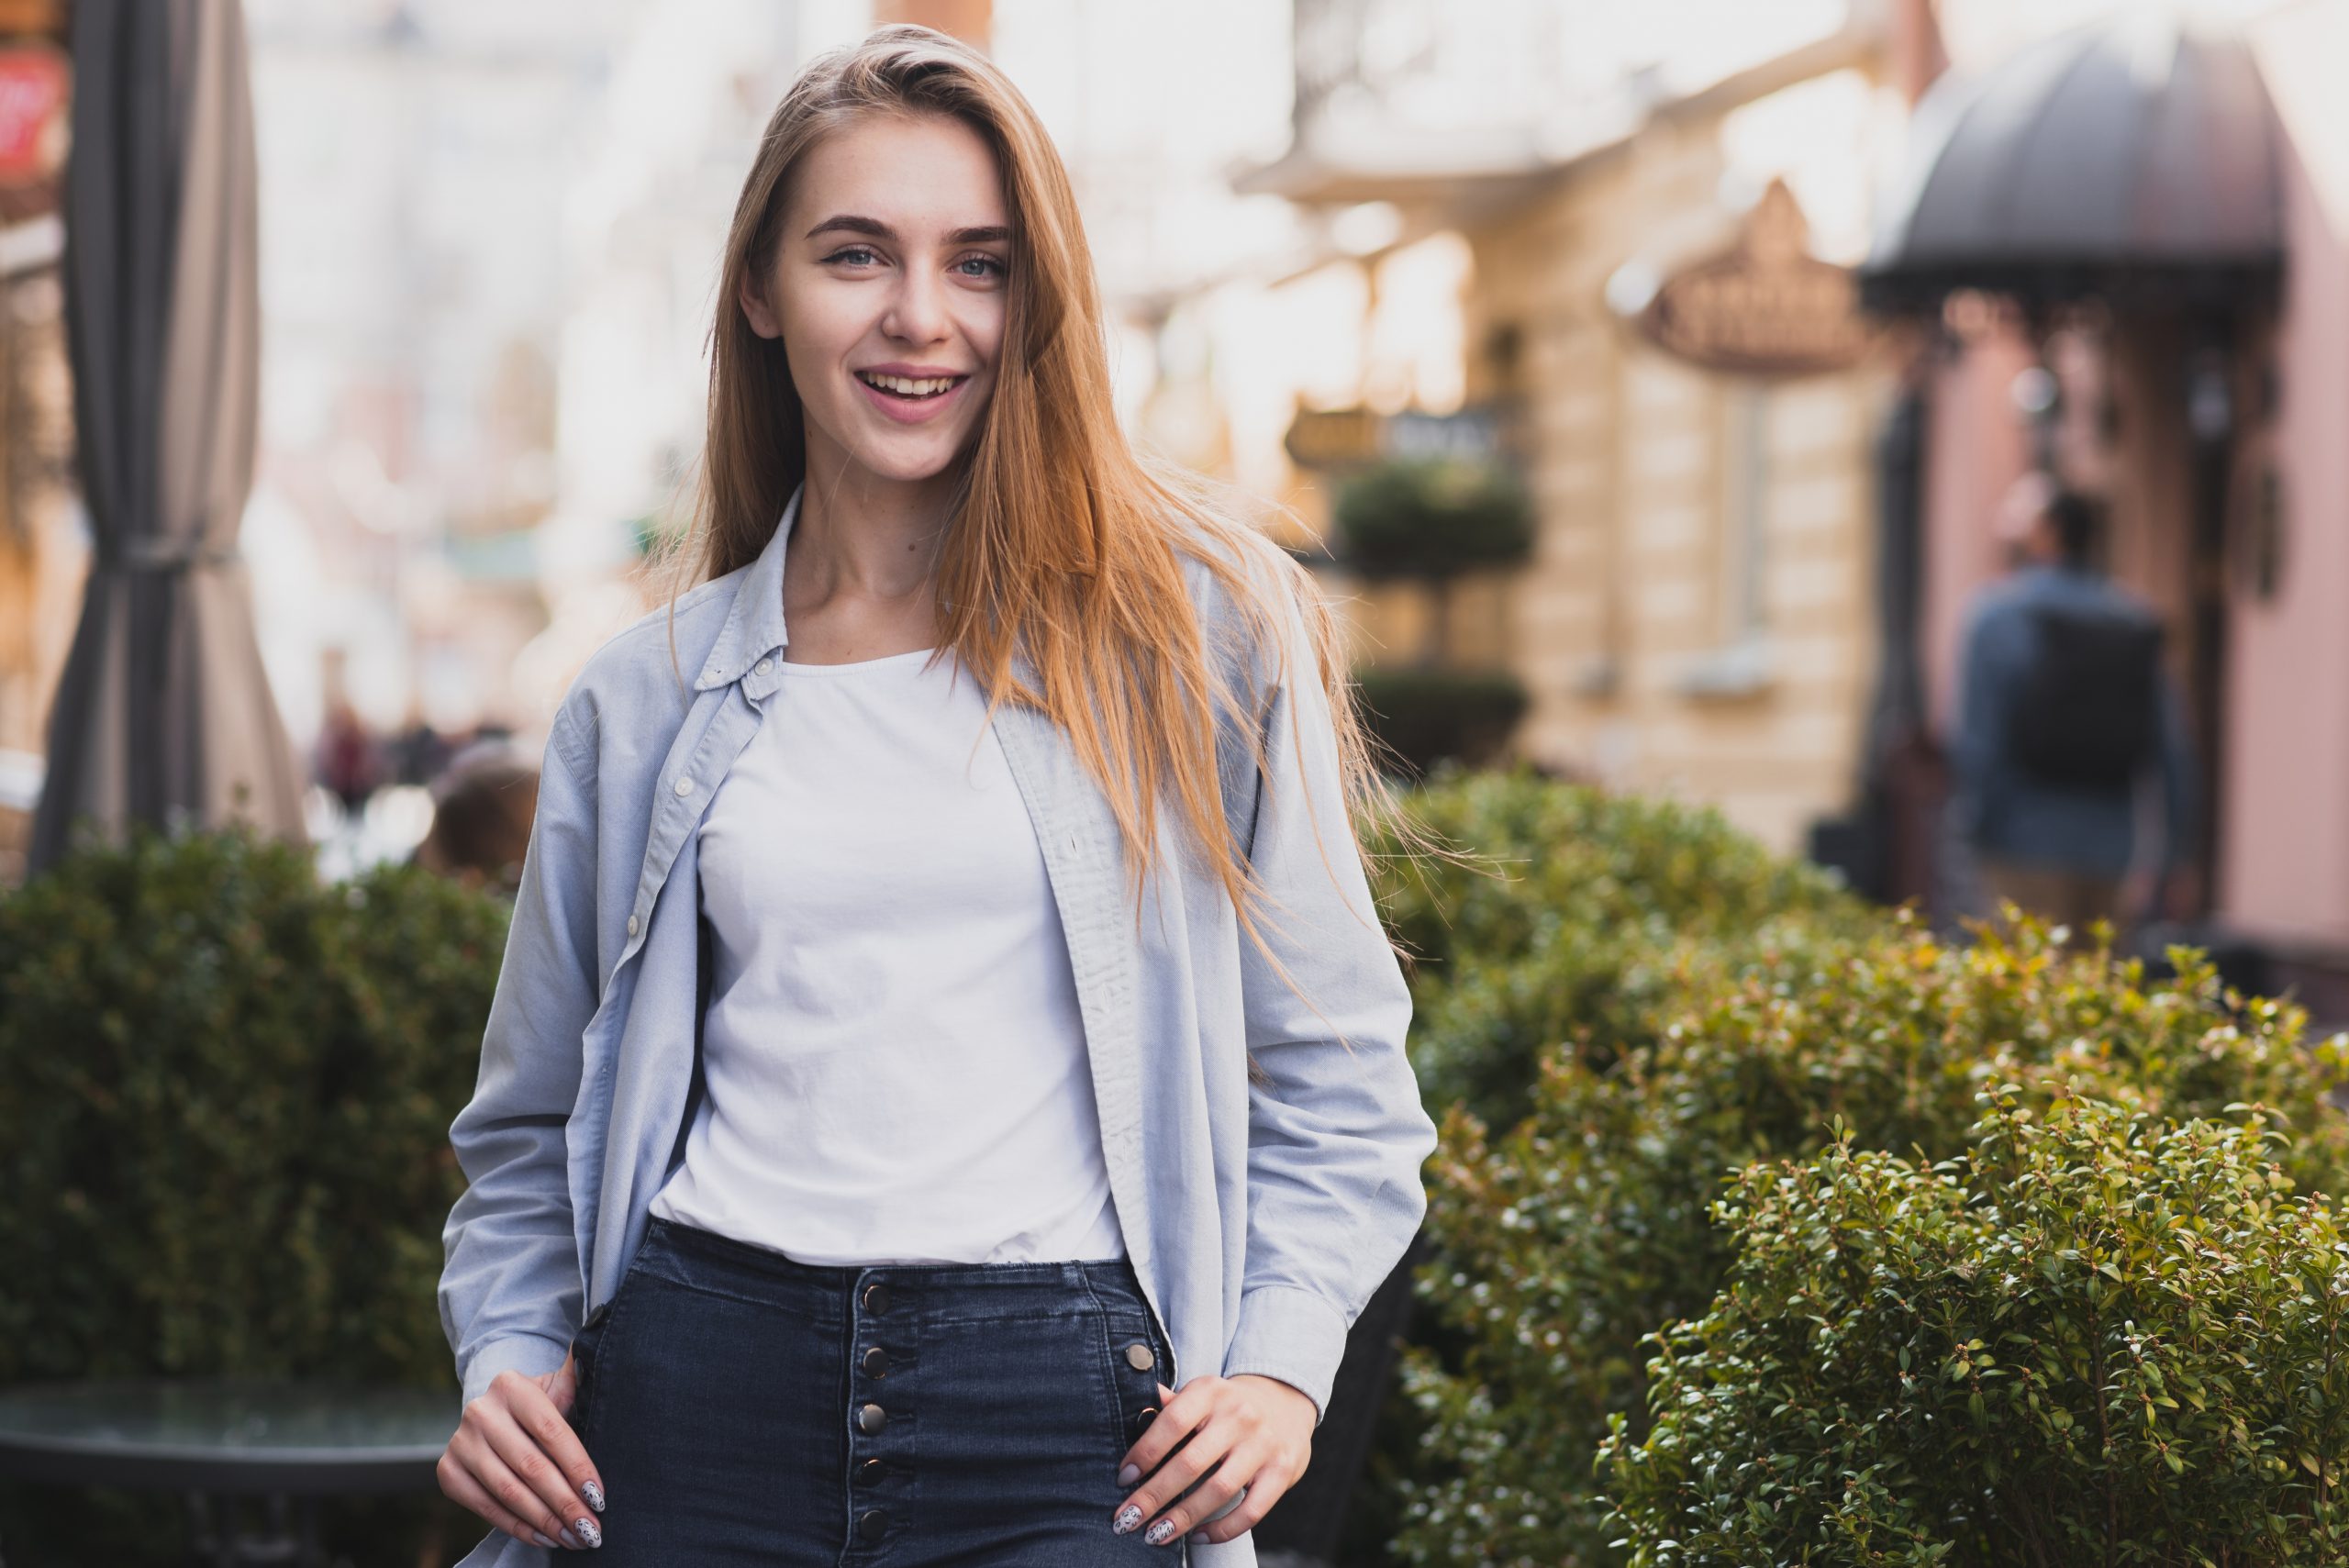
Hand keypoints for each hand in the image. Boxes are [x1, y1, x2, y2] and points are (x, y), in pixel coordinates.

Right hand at [437, 1349, 607, 1550]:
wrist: (491, 1413)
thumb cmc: (539, 1406)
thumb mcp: (558, 1388)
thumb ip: (579, 1374)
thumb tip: (606, 1327)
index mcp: (512, 1385)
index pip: (551, 1431)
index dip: (578, 1466)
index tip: (600, 1497)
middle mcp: (480, 1411)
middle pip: (531, 1465)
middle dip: (565, 1502)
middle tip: (592, 1529)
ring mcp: (460, 1442)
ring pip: (509, 1490)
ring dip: (545, 1520)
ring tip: (574, 1538)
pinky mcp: (447, 1472)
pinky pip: (486, 1506)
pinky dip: (518, 1526)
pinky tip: (544, 1537)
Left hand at [1110, 1372, 1314, 1546]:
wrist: (1285, 1401)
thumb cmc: (1228, 1404)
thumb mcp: (1202, 1393)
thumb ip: (1172, 1405)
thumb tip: (1139, 1406)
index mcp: (1211, 1391)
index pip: (1173, 1421)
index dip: (1145, 1452)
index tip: (1123, 1479)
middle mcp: (1240, 1415)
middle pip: (1190, 1462)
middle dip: (1154, 1496)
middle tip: (1127, 1519)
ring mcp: (1263, 1444)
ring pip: (1218, 1490)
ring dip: (1182, 1518)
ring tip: (1155, 1535)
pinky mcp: (1282, 1471)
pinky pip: (1251, 1510)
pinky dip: (1222, 1529)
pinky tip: (1198, 1536)